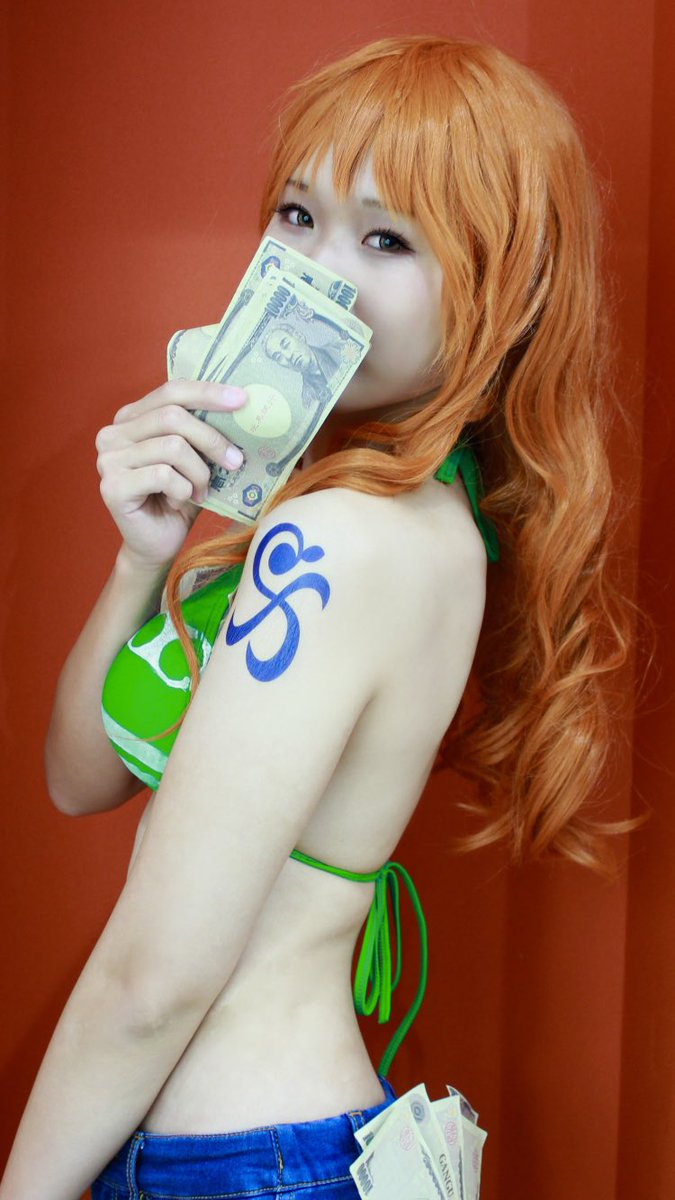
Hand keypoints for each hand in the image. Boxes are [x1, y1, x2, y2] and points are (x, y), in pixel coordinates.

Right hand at [95, 379, 247, 567]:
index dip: (207, 393)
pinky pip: (163, 475)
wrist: (157, 545)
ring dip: (198, 473)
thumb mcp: (195, 459)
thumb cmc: (178, 499)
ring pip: (172, 447)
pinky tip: (177, 502)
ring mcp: (108, 459)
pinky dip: (182, 490)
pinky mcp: (112, 486)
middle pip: (173, 416)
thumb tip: (242, 409)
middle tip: (235, 462)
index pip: (171, 391)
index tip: (241, 400)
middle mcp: (114, 433)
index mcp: (132, 418)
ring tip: (200, 491)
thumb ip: (204, 433)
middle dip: (211, 439)